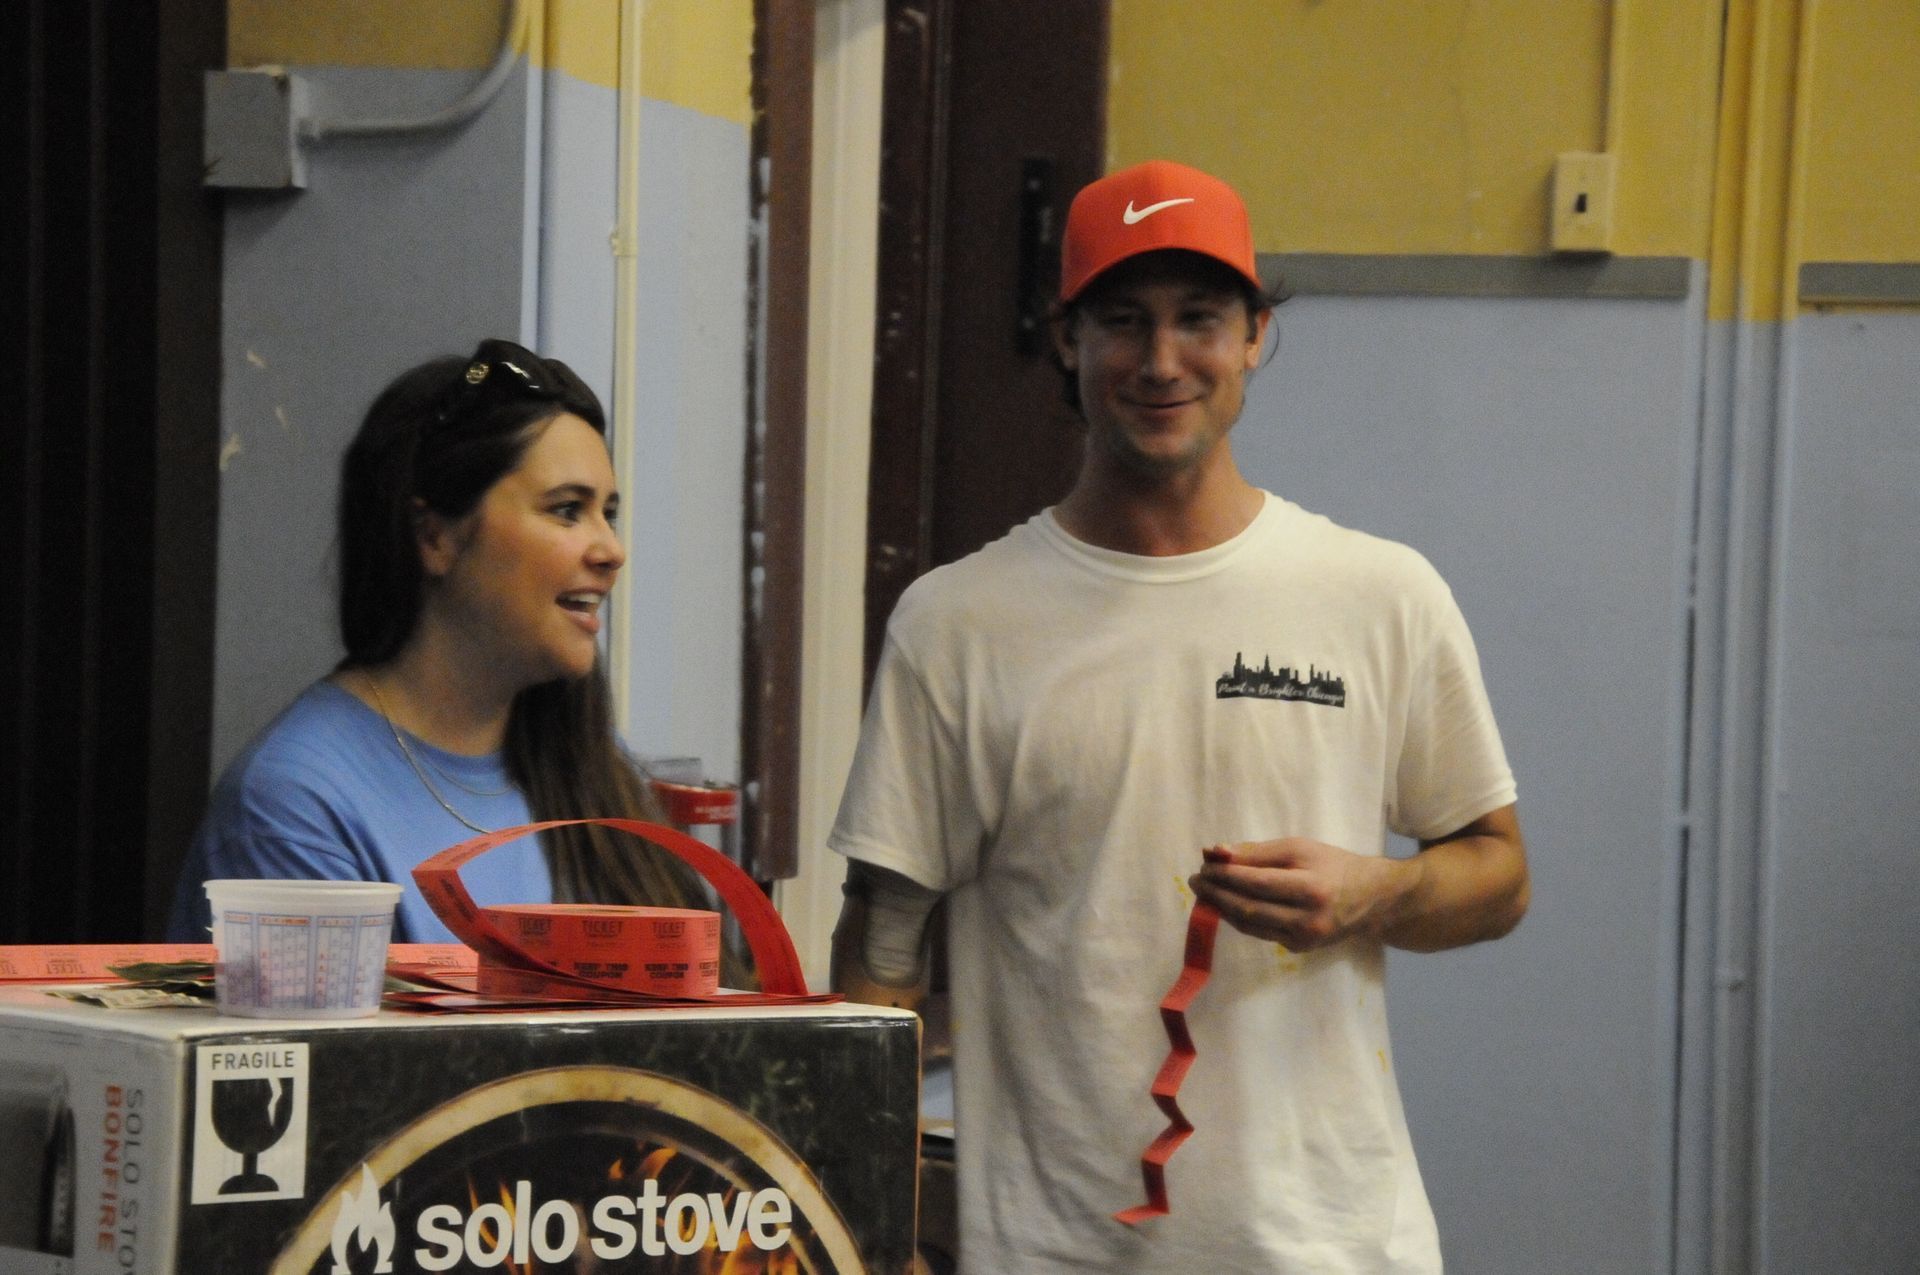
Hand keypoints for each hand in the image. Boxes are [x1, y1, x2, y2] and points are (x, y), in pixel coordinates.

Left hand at [1188, 837, 1410, 950]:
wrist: (1371, 899)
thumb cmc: (1333, 866)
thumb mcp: (1299, 848)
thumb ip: (1257, 852)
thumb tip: (1215, 852)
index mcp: (1310, 888)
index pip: (1256, 883)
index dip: (1225, 876)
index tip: (1203, 865)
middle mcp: (1307, 919)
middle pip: (1248, 908)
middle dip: (1216, 894)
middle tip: (1197, 881)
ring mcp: (1303, 939)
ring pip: (1250, 924)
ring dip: (1222, 908)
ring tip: (1205, 892)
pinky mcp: (1298, 949)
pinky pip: (1260, 932)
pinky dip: (1239, 918)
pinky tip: (1227, 904)